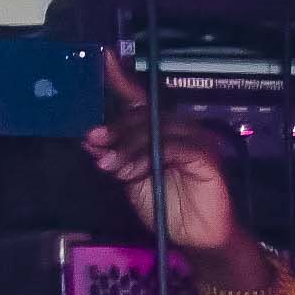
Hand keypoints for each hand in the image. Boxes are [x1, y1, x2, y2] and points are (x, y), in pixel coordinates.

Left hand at [83, 51, 264, 288]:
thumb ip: (113, 155)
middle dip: (114, 128)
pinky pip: (172, 148)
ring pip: (155, 129)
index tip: (102, 57)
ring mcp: (194, 139)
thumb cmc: (164, 204)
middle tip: (93, 143)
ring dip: (127, 147)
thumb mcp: (130, 177)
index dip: (120, 77)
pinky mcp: (205, 157)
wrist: (195, 237)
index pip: (137, 99)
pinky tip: (131, 173)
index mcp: (159, 128)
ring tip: (109, 166)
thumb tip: (88, 138)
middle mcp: (177, 127)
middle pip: (142, 114)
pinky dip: (146, 158)